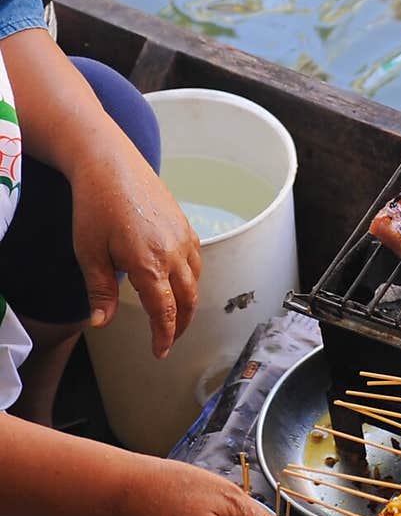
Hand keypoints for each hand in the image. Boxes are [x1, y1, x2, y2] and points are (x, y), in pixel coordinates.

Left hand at [70, 136, 201, 358]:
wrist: (109, 163)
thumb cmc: (95, 206)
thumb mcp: (89, 253)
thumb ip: (100, 292)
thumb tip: (101, 323)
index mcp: (149, 263)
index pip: (165, 312)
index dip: (164, 336)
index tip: (160, 352)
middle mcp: (173, 252)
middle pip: (188, 300)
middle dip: (181, 325)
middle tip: (169, 339)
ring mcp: (183, 236)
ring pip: (196, 280)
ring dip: (189, 302)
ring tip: (176, 314)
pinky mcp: (185, 224)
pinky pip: (196, 259)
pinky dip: (191, 277)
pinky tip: (178, 280)